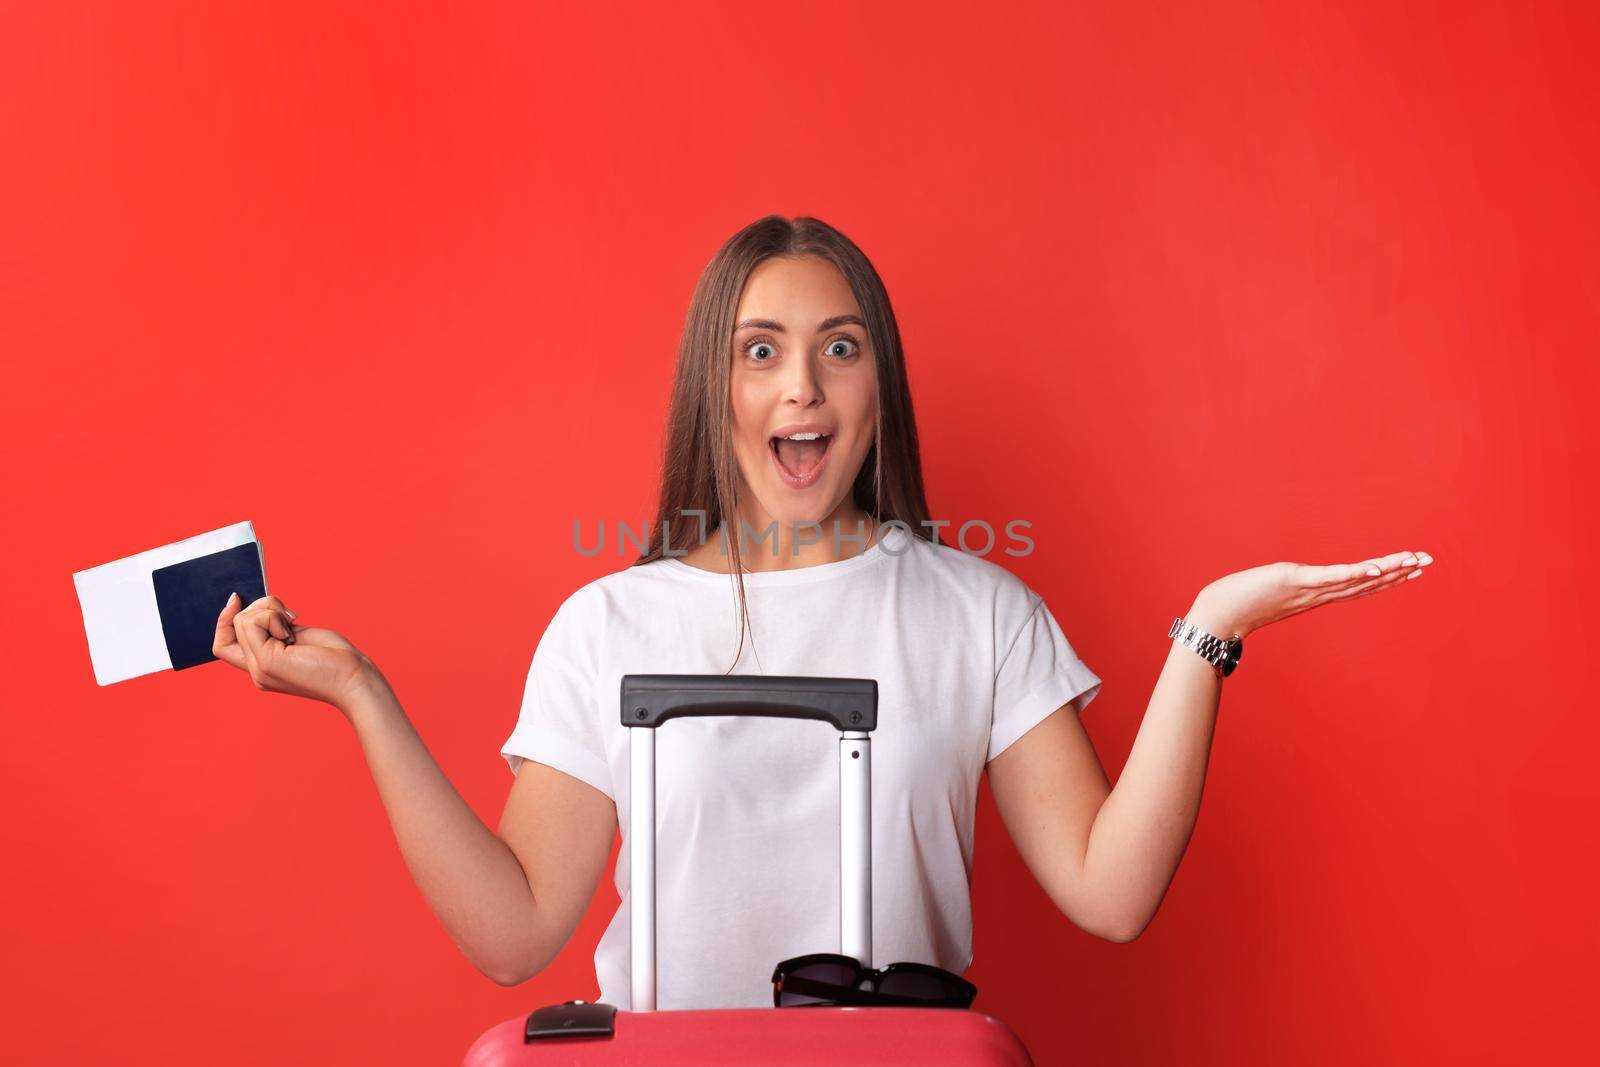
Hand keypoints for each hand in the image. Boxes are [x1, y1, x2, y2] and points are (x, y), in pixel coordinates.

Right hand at [213, 593, 380, 713]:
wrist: (355, 680)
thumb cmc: (336, 659)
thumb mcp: (299, 637)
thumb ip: (277, 629)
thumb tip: (262, 608)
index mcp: (263, 667)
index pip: (223, 645)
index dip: (223, 620)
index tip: (236, 598)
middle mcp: (256, 671)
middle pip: (232, 628)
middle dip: (259, 607)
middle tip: (290, 617)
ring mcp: (259, 668)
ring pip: (243, 620)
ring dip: (270, 610)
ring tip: (294, 626)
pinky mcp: (266, 661)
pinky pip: (253, 622)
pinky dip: (273, 616)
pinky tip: (293, 632)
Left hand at [1192, 549, 1434, 638]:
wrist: (1217, 616)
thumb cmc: (1238, 603)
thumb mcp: (1269, 590)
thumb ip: (1284, 587)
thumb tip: (1286, 580)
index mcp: (1314, 595)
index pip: (1357, 586)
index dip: (1385, 578)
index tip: (1411, 569)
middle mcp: (1317, 595)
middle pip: (1365, 584)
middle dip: (1398, 573)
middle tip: (1428, 562)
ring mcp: (1308, 590)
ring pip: (1355, 580)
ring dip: (1386, 571)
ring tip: (1414, 561)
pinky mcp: (1295, 582)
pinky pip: (1331, 578)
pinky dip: (1355, 573)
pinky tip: (1376, 567)